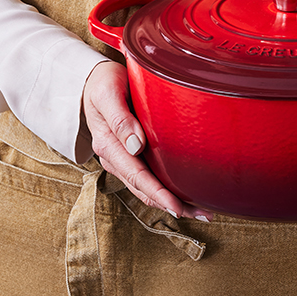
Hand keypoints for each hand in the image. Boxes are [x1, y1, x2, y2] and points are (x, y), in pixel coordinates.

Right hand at [82, 61, 210, 220]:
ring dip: (173, 201)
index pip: (136, 176)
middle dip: (173, 205)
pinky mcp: (131, 155)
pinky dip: (166, 189)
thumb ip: (120, 119)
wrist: (93, 80)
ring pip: (147, 188)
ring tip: (201, 211)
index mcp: (108, 145)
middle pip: (144, 189)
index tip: (178, 208)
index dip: (158, 194)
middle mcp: (114, 157)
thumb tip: (136, 146)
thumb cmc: (102, 83)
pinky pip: (148, 178)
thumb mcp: (107, 94)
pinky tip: (185, 193)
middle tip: (203, 215)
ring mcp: (123, 159)